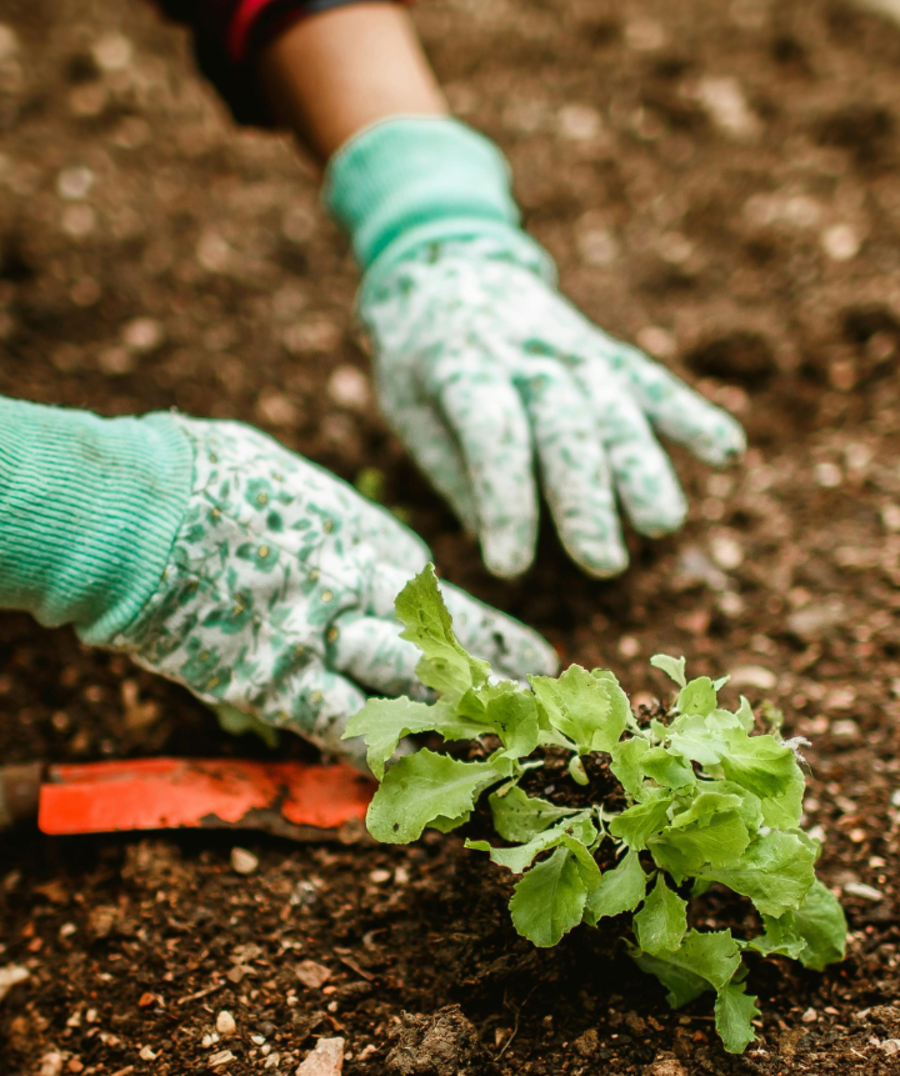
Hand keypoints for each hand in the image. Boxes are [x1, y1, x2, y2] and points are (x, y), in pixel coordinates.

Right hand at [113, 414, 556, 764]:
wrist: (138, 509)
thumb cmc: (201, 474)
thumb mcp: (282, 479)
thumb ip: (319, 519)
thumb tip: (326, 529)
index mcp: (362, 535)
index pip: (439, 598)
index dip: (482, 631)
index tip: (526, 652)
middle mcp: (357, 590)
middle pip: (441, 647)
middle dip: (492, 680)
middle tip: (538, 707)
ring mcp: (320, 641)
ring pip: (408, 692)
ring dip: (453, 724)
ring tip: (498, 749)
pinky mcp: (271, 684)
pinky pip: (337, 727)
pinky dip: (372, 754)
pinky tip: (408, 779)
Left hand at [359, 238, 744, 578]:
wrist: (449, 264)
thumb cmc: (419, 356)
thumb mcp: (406, 405)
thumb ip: (451, 467)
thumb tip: (497, 536)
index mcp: (461, 366)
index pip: (491, 434)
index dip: (504, 500)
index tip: (509, 565)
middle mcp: (525, 355)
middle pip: (565, 425)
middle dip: (586, 496)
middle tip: (601, 562)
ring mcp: (572, 349)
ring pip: (614, 407)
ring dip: (642, 466)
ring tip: (662, 524)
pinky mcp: (604, 351)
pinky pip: (650, 382)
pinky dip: (690, 413)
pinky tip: (727, 451)